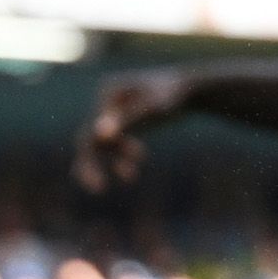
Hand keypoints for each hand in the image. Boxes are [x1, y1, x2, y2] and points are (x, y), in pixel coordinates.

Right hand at [70, 71, 194, 191]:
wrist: (189, 88)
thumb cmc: (172, 96)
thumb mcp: (152, 109)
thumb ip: (127, 120)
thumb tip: (99, 135)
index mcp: (107, 94)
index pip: (90, 131)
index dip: (91, 158)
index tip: (101, 182)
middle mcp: (105, 102)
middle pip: (88, 137)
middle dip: (91, 164)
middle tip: (98, 189)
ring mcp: (112, 111)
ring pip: (101, 144)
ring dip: (115, 161)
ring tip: (131, 176)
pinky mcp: (122, 121)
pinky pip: (113, 144)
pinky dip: (121, 158)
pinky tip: (135, 168)